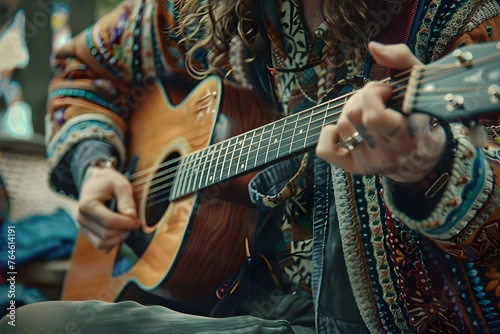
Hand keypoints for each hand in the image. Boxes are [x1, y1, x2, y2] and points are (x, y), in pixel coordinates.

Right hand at [77, 166, 142, 252]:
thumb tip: (132, 216)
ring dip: (119, 239)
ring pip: (102, 243)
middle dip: (124, 231)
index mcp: (87, 205)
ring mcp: (83, 227)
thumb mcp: (120, 184)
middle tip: (136, 222)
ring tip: (129, 227)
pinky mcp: (88, 233)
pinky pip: (101, 246)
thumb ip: (126, 200)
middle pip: (106, 234)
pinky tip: (121, 232)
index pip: (109, 222)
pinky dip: (113, 243)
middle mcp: (81, 218)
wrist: (96, 183)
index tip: (139, 221)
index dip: (127, 223)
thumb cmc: (109, 183)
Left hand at [316, 42, 446, 182]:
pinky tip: (341, 128)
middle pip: (352, 117)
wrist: (424, 155)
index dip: (373, 96)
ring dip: (349, 110)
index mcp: (405, 135)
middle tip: (376, 97)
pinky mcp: (355, 168)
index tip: (387, 91)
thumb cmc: (420, 113)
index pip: (373, 117)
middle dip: (360, 98)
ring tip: (366, 109)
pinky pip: (325, 151)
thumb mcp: (420, 83)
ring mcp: (369, 163)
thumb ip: (401, 59)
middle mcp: (386, 154)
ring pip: (342, 127)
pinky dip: (328, 134)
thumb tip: (372, 47)